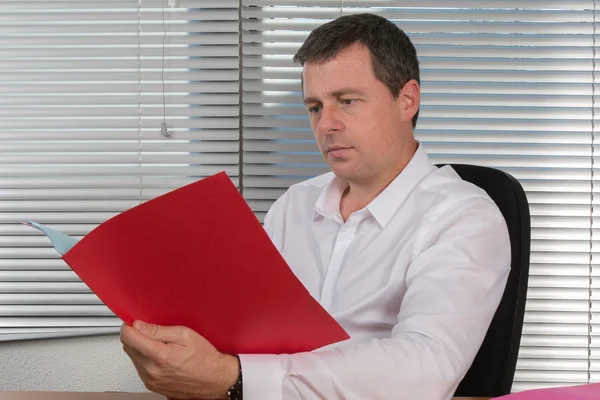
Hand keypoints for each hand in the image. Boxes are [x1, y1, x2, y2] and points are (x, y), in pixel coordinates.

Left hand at [120, 321, 239, 398]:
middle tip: (152, 332)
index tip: (136, 323)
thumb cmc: (204, 358)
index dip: (130, 326)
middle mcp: (151, 370)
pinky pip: (140, 368)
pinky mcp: (152, 386)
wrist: (213, 379)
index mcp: (159, 355)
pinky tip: (162, 356)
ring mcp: (151, 380)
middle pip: (128, 347)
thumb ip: (159, 330)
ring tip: (161, 345)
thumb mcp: (185, 334)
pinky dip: (146, 360)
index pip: (128, 337)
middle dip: (136, 336)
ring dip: (141, 349)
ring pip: (133, 358)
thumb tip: (140, 326)